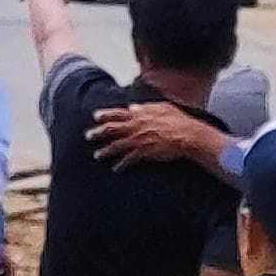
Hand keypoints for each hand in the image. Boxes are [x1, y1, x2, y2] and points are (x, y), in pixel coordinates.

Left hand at [92, 106, 230, 171]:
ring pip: (116, 145)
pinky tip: (115, 169)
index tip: (95, 116)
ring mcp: (138, 139)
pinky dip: (121, 164)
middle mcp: (135, 126)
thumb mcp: (162, 108)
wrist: (188, 135)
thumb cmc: (178, 120)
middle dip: (97, 132)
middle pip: (111, 129)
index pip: (117, 113)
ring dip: (105, 151)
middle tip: (87, 136)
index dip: (105, 114)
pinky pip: (128, 159)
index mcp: (139, 115)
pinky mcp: (144, 152)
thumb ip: (145, 107)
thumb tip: (133, 106)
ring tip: (96, 155)